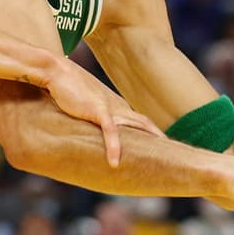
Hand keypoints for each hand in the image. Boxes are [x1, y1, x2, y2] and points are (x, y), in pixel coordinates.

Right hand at [45, 59, 160, 167]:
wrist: (58, 71)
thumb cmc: (67, 87)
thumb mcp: (84, 104)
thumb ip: (91, 115)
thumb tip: (90, 127)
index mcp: (116, 105)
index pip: (140, 121)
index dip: (152, 133)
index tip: (161, 146)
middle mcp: (118, 107)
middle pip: (145, 124)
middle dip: (158, 138)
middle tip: (175, 155)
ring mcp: (110, 108)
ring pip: (136, 128)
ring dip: (149, 143)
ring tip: (162, 160)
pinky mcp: (98, 111)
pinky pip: (110, 132)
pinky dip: (113, 147)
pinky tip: (114, 162)